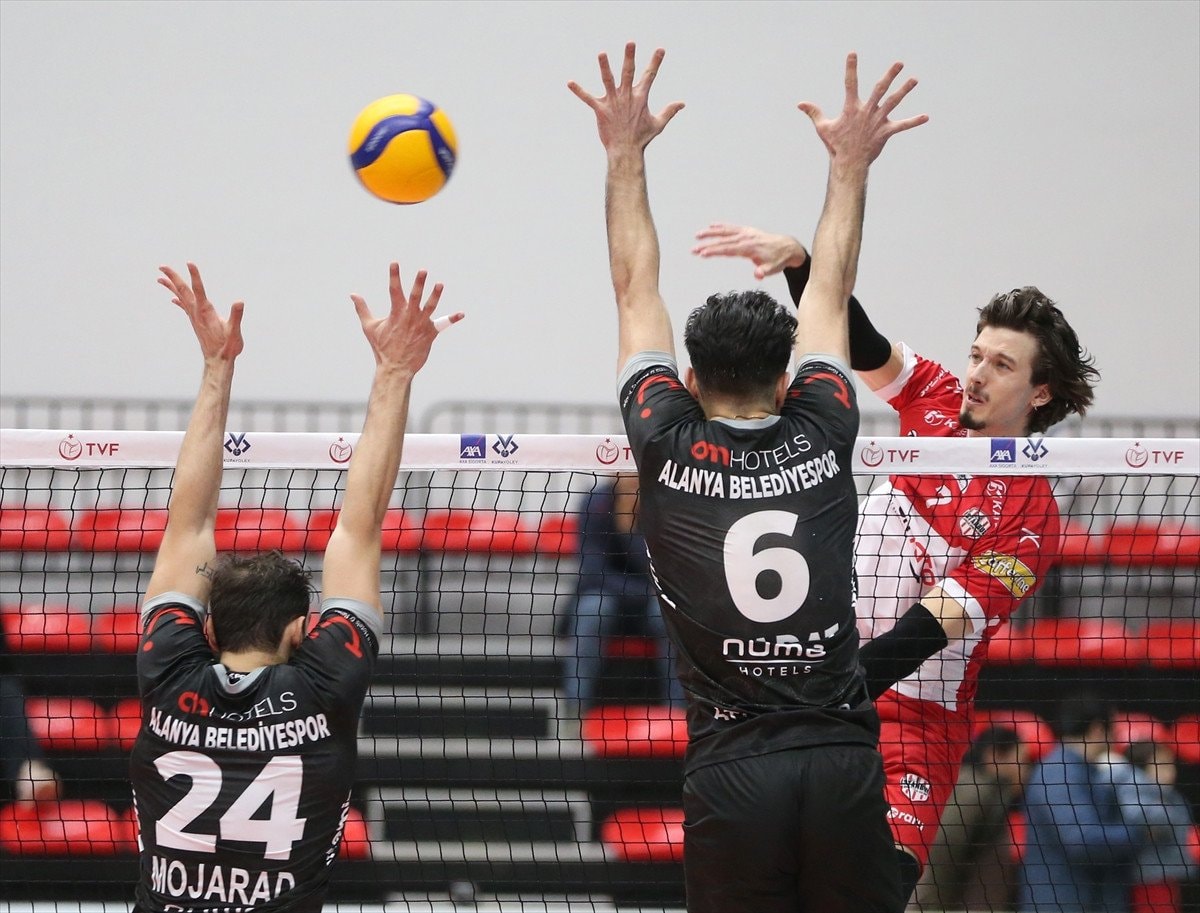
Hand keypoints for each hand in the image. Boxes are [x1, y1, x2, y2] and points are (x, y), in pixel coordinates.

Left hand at [158, 263, 243, 361]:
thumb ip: (236, 316)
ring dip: (172, 286)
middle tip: (162, 266)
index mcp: (206, 312)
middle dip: (173, 277)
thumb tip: (239, 302)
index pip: (199, 290)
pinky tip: (173, 297)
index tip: (189, 263)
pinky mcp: (195, 322)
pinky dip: (178, 299)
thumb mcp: (235, 332)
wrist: (218, 362)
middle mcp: (197, 313)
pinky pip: (184, 307)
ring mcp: (194, 317)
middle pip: (183, 291)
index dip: (194, 276)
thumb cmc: (228, 347)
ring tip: (160, 277)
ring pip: (181, 297)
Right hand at [351, 263, 462, 375]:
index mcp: (396, 313)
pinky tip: (462, 314)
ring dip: (435, 295)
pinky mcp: (430, 334)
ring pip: (430, 307)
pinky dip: (452, 319)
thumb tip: (353, 294)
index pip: (394, 290)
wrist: (396, 368)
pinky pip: (443, 324)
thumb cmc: (382, 348)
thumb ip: (362, 309)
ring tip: (440, 284)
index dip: (394, 276)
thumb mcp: (369, 327)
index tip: (394, 262)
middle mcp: (410, 317)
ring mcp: (421, 325)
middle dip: (419, 283)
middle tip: (423, 271)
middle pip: (415, 296)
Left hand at [568, 42, 684, 154]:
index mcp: (641, 98)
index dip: (655, 62)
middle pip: (628, 73)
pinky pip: (588, 98)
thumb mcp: (658, 124)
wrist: (626, 152)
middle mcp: (627, 97)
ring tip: (601, 53)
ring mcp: (613, 102)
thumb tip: (682, 103)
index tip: (660, 49)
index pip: (650, 76)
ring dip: (605, 67)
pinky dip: (579, 91)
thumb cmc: (641, 139)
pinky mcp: (600, 110)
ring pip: (608, 81)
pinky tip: (569, 83)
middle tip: (630, 42)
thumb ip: (669, 111)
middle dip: (629, 57)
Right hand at [692, 223, 807, 278]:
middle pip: (723, 240)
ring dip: (711, 233)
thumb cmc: (779, 259)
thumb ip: (764, 271)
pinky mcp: (747, 231)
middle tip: (693, 249)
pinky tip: (712, 225)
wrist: (788, 248)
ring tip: (697, 235)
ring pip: (725, 232)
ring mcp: (746, 233)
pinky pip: (732, 228)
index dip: (714, 251)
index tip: (702, 254)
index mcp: (749, 247)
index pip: (728, 249)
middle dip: (707, 245)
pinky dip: (721, 226)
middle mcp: (746, 238)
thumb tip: (758, 274)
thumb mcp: (773, 268)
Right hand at [798, 53, 927, 166]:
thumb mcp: (823, 128)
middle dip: (890, 75)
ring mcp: (877, 121)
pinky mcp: (885, 132)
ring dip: (905, 90)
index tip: (853, 53)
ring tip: (915, 79)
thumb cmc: (835, 145)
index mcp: (851, 108)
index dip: (851, 68)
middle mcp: (866, 111)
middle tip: (899, 63)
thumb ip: (813, 113)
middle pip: (880, 89)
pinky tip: (926, 117)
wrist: (848, 164)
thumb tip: (800, 104)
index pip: (850, 83)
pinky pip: (902, 126)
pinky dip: (913, 122)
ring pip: (893, 102)